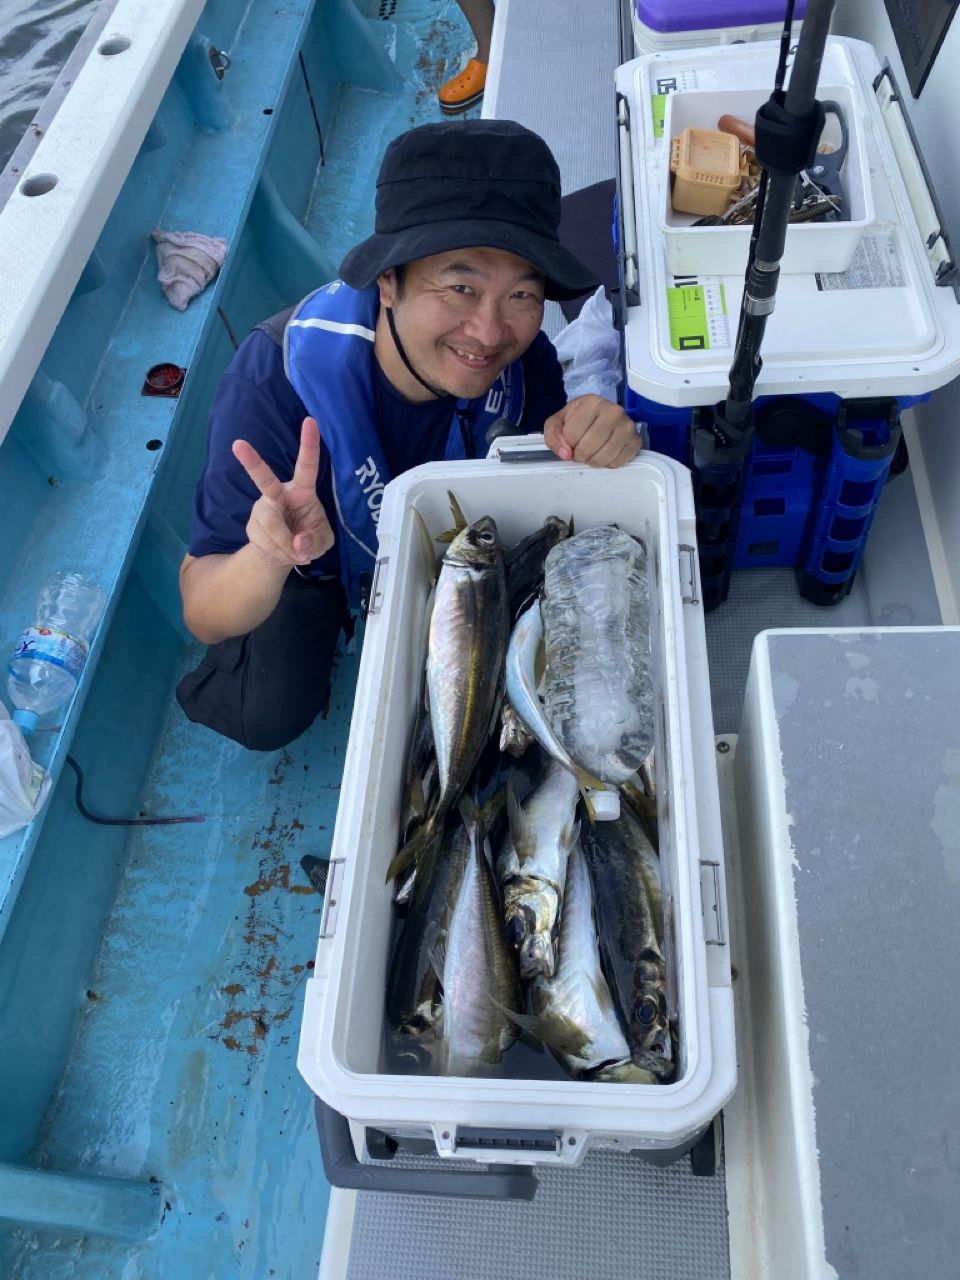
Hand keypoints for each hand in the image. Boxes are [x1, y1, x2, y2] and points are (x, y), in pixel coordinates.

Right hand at [233, 417, 334, 568]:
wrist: (284, 554)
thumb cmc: (308, 538)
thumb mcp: (322, 542)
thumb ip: (315, 540)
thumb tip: (298, 542)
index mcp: (302, 491)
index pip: (307, 466)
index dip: (309, 444)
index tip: (310, 421)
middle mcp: (278, 494)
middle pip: (264, 480)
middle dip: (251, 462)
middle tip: (237, 444)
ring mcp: (262, 508)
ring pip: (269, 524)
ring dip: (286, 544)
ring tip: (298, 553)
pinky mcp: (251, 525)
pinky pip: (264, 541)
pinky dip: (279, 553)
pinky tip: (285, 553)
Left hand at [543, 395, 641, 467]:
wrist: (600, 415)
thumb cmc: (578, 419)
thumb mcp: (558, 422)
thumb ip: (553, 436)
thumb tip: (566, 454)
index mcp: (592, 403)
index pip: (571, 435)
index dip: (567, 443)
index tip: (571, 438)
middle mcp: (614, 412)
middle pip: (587, 448)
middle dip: (579, 454)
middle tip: (581, 448)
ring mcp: (628, 427)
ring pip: (602, 458)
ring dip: (592, 460)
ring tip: (592, 451)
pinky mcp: (636, 441)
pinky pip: (616, 463)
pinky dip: (607, 463)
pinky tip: (605, 452)